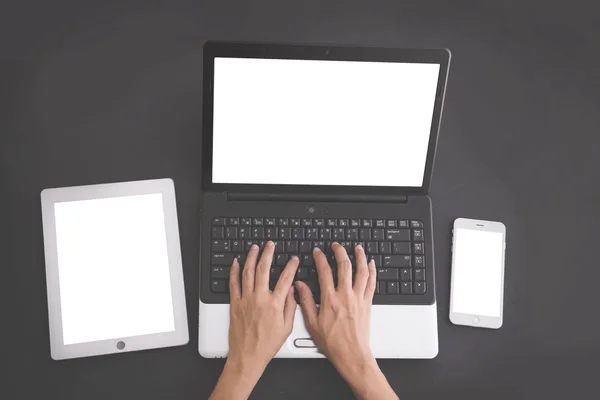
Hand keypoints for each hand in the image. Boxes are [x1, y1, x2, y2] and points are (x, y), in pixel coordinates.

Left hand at [210, 241, 298, 399]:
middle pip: (263, 270)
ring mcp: (245, 300)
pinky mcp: (235, 304)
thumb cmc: (267, 345)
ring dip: (251, 258)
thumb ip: (290, 307)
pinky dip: (234, 271)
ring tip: (254, 248)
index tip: (293, 259)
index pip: (285, 279)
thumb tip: (292, 291)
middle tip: (270, 245)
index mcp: (275, 304)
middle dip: (268, 254)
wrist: (247, 356)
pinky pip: (233, 283)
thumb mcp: (286, 328)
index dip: (291, 267)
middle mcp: (260, 299)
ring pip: (248, 273)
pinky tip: (236, 263)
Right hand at [295, 243, 397, 399]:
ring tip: (357, 248)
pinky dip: (371, 271)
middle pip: (344, 266)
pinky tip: (370, 264)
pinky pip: (371, 283)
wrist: (352, 355)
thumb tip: (300, 286)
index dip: (320, 258)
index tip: (317, 252)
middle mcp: (345, 296)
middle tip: (336, 245)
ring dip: (359, 257)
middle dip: (339, 251)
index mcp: (330, 300)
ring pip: (361, 271)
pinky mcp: (367, 304)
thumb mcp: (312, 323)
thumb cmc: (332, 343)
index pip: (324, 272)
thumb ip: (306, 302)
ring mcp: (358, 298)